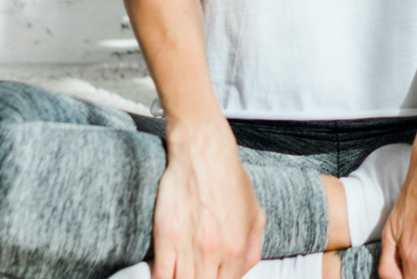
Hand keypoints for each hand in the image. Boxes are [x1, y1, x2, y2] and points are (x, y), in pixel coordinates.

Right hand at [152, 120, 266, 278]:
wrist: (203, 149)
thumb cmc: (228, 177)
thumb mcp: (255, 213)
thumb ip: (252, 250)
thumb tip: (242, 274)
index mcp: (236, 249)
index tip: (213, 277)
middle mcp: (213, 253)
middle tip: (199, 273)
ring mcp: (188, 247)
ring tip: (185, 273)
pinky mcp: (166, 237)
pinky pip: (161, 277)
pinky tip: (167, 275)